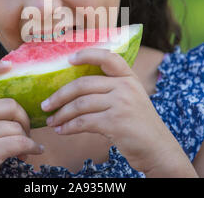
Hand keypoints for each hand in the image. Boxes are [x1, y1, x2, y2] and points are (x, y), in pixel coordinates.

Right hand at [0, 60, 43, 177]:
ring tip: (25, 148)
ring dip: (27, 139)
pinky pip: (20, 142)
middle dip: (25, 120)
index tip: (9, 65)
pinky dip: (32, 148)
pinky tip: (35, 151)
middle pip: (11, 105)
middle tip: (26, 132)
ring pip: (17, 127)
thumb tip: (20, 98)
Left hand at [40, 48, 182, 173]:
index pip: (108, 58)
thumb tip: (75, 89)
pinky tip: (61, 131)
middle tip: (45, 104)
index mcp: (129, 78)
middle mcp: (125, 87)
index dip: (87, 54)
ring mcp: (120, 104)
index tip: (69, 58)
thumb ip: (112, 88)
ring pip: (80, 105)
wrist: (158, 148)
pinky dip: (68, 127)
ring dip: (61, 114)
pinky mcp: (115, 123)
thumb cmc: (139, 124)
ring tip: (51, 121)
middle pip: (83, 85)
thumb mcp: (132, 98)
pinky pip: (83, 122)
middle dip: (60, 95)